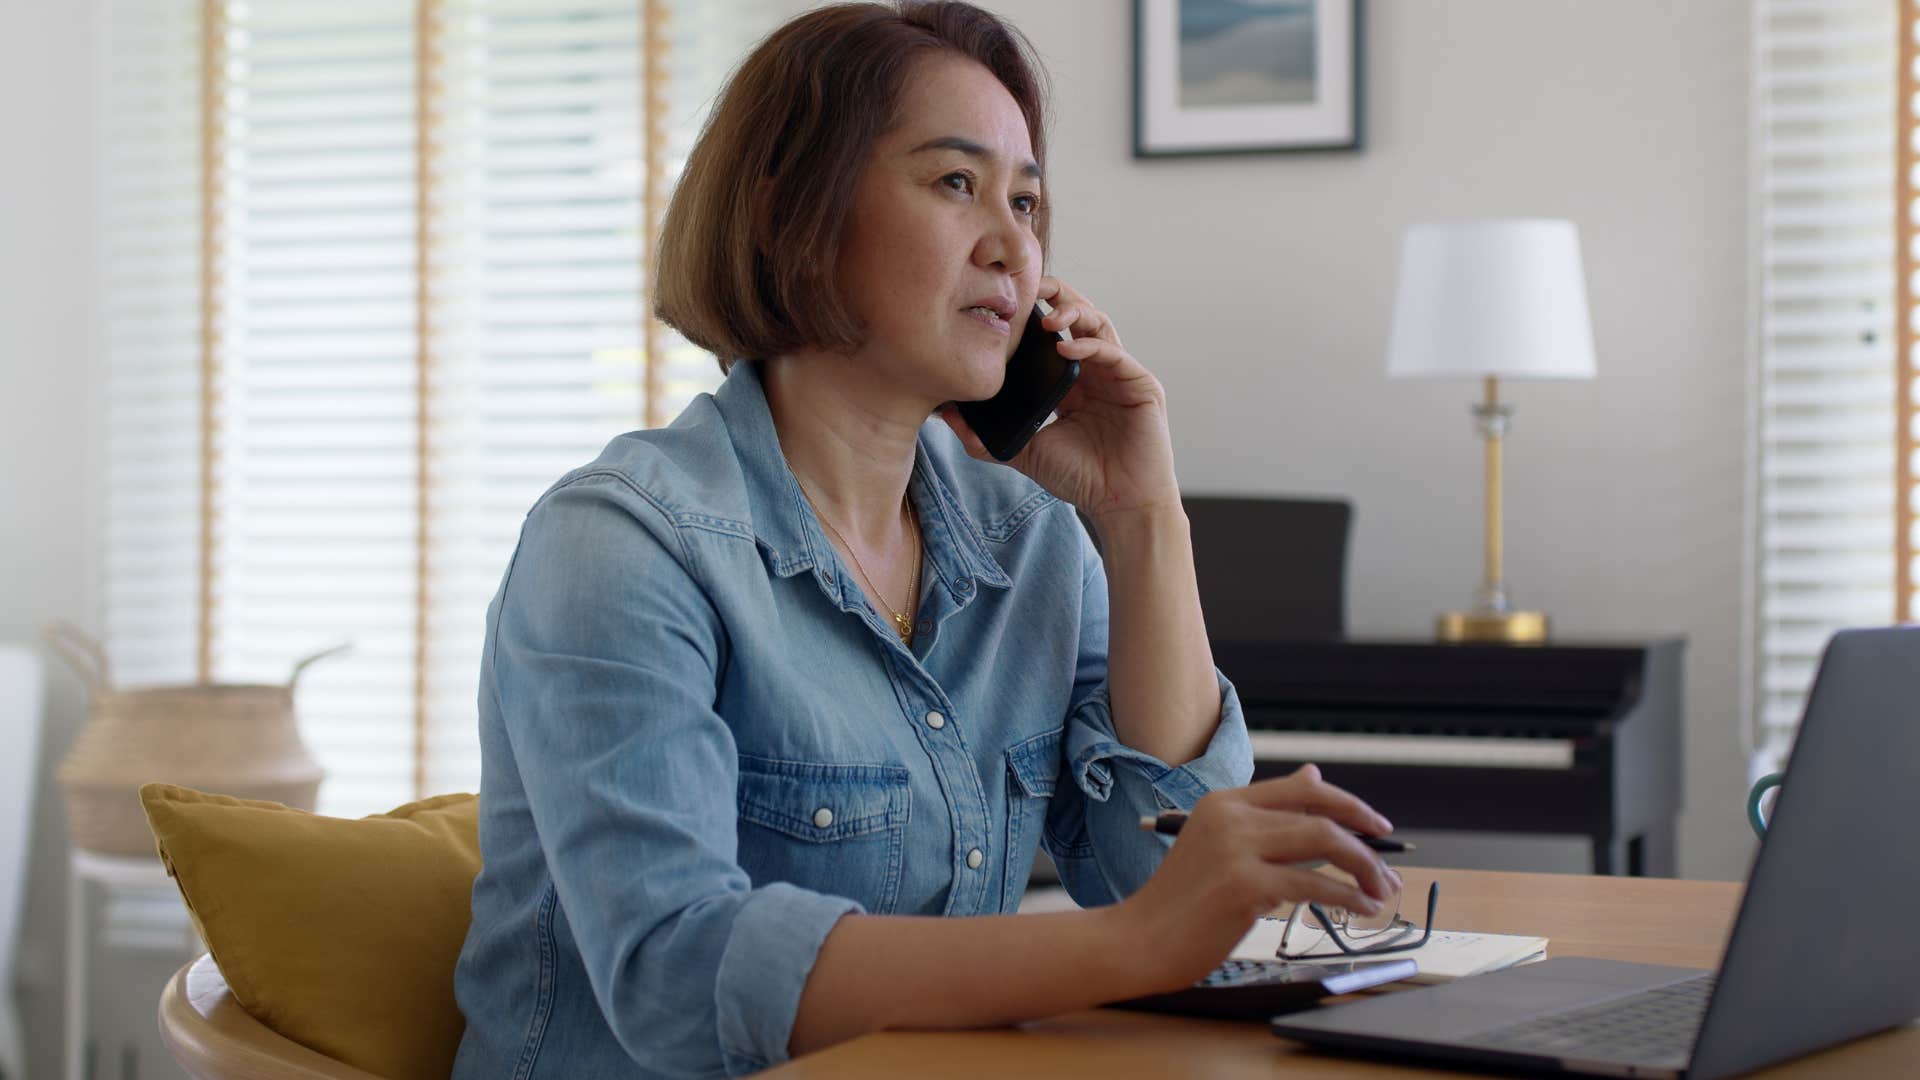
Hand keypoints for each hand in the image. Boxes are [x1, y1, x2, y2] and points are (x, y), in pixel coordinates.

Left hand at [939, 277, 1178, 522]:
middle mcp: (1098, 371)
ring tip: (1044, 314)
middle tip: (1028, 283)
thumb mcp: (1025, 452)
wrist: (1120, 507)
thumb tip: (944, 416)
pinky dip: (1088, 345)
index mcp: (1072, 382)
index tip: (1003, 299)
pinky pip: (1113, 353)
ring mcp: (1121, 375)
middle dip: (1056, 294)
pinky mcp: (1141, 384)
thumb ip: (986, 437)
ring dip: (1072, 311)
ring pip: (1099, 324)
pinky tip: (1063, 346)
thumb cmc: (1080, 478)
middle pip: (1079, 316)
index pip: (1053, 333)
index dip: (1033, 312)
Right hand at [1110, 765, 1401, 993]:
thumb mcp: (1218, 844)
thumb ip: (1265, 815)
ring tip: (1381, 891)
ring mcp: (1236, 849)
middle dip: (1366, 844)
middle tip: (1388, 870)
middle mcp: (1231, 817)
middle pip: (1320, 815)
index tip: (1377, 825)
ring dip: (1364, 868)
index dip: (1348, 803)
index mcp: (1225, 802)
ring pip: (1324, 844)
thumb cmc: (1180, 901)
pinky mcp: (1244, 886)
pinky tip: (1360, 908)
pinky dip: (1347, 897)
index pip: (1302, 788)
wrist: (1140, 939)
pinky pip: (1314, 886)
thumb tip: (1313, 775)